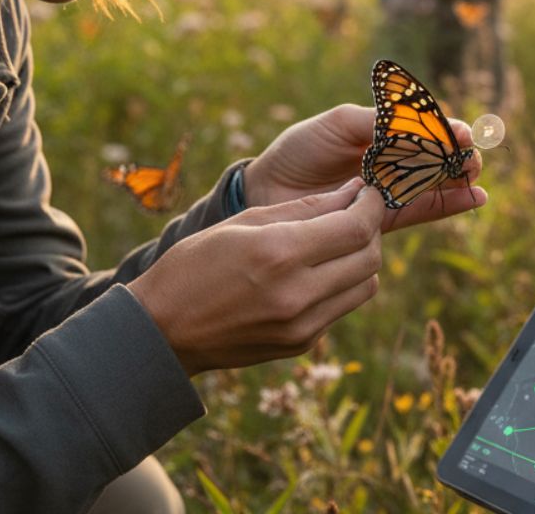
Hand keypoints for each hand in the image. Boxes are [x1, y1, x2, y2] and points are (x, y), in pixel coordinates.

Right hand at [128, 179, 383, 375]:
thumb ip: (305, 207)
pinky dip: (341, 285)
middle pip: (370, 258)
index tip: (370, 193)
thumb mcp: (243, 222)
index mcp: (279, 254)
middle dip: (371, 231)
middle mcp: (297, 293)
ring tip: (337, 243)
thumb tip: (353, 190)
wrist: (162, 331)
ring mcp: (302, 325)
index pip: (356, 228)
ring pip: (365, 286)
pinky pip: (342, 307)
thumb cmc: (194, 265)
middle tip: (357, 214)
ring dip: (361, 260)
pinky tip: (315, 272)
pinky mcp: (301, 344)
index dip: (372, 206)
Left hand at [244, 104, 484, 230]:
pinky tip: (472, 199)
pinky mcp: (385, 219)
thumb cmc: (300, 149)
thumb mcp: (341, 124)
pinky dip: (449, 205)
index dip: (447, 131)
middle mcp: (392, 162)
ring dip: (460, 181)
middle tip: (471, 160)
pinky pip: (423, 211)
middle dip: (459, 157)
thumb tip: (424, 126)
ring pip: (436, 185)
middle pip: (438, 158)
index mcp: (383, 133)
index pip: (426, 130)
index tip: (461, 134)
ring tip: (475, 179)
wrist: (269, 190)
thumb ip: (381, 123)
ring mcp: (390, 191)